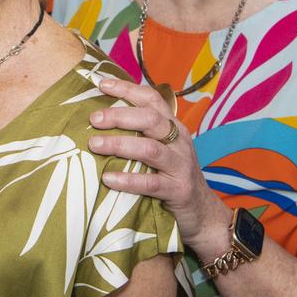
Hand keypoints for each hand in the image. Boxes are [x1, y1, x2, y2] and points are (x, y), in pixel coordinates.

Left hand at [87, 78, 229, 255]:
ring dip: (119, 144)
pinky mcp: (179, 190)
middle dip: (119, 116)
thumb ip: (138, 132)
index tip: (101, 84)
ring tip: (94, 145)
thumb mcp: (161, 148)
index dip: (127, 88)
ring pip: (150, 149)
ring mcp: (181, 165)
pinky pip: (151, 183)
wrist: (202, 212)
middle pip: (150, 119)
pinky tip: (107, 178)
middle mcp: (179, 141)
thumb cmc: (171, 174)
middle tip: (93, 119)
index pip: (151, 98)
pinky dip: (127, 180)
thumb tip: (97, 116)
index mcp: (173, 125)